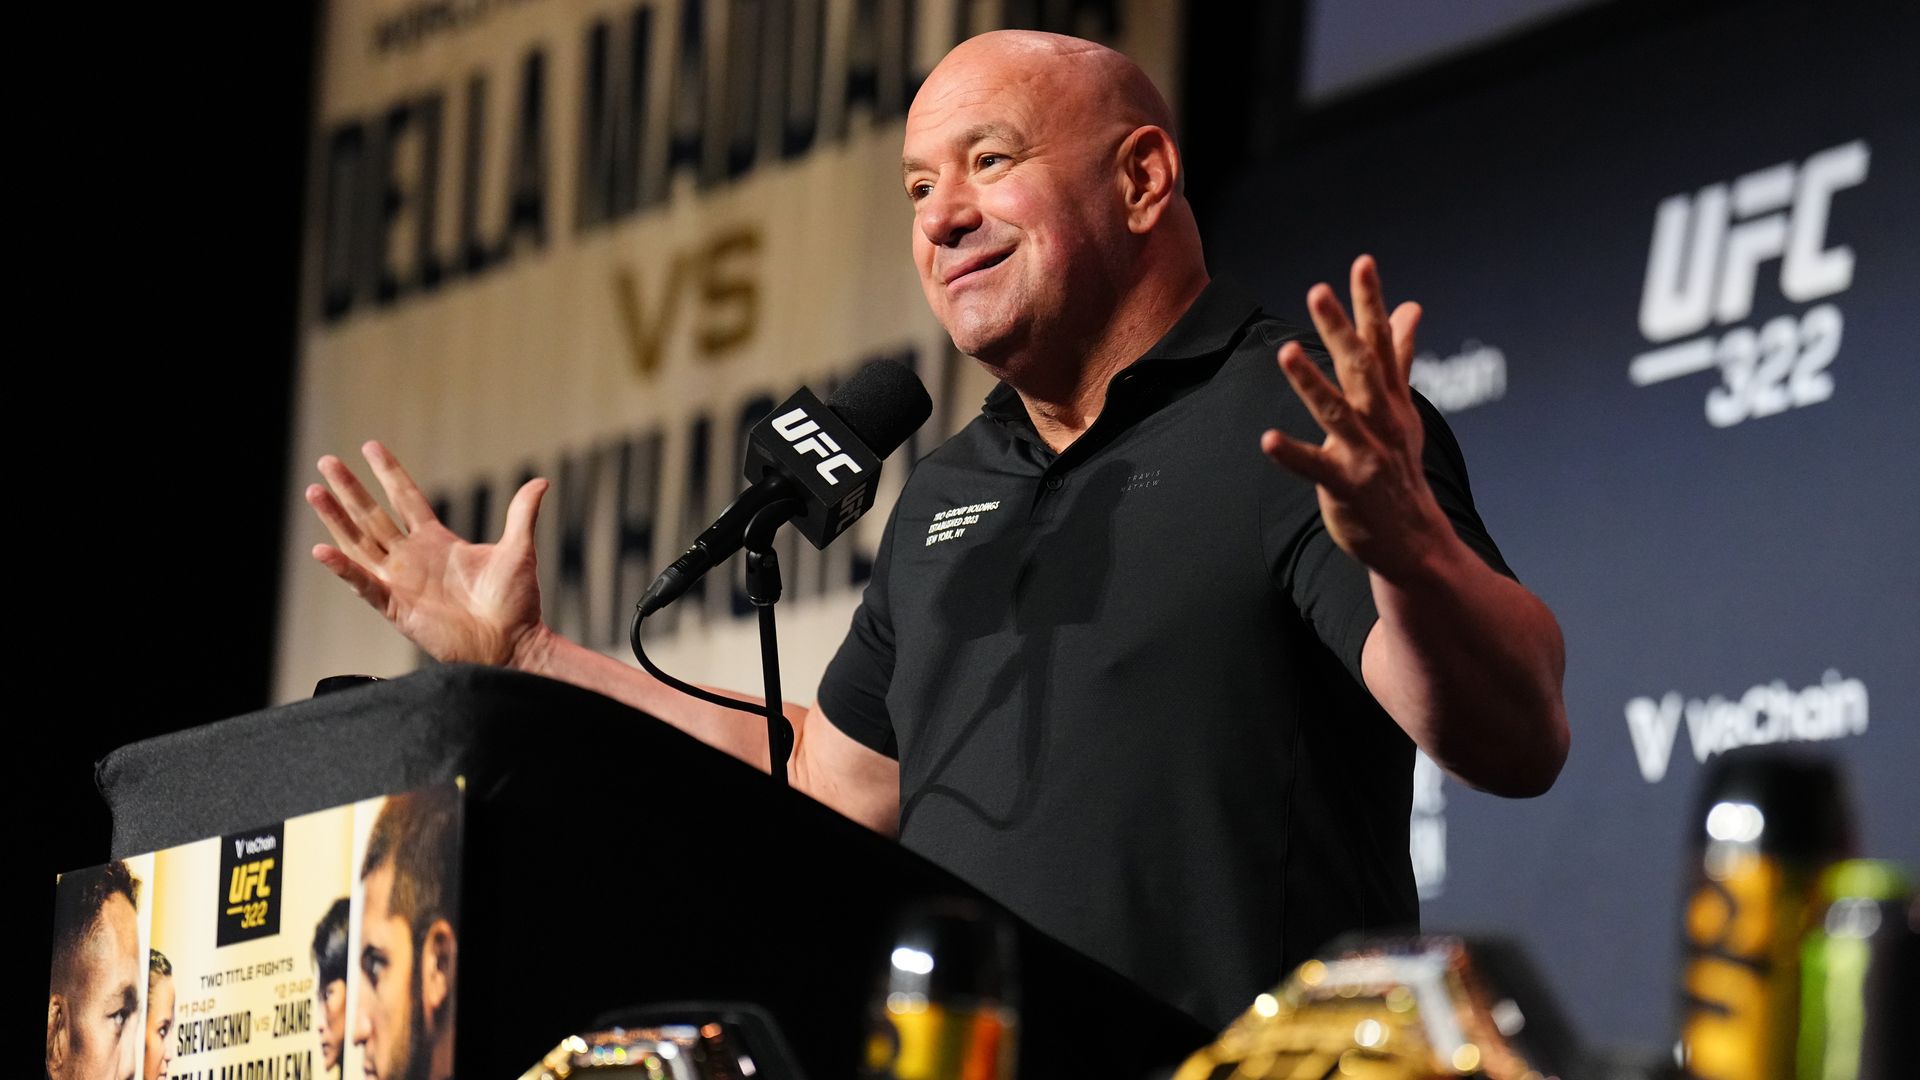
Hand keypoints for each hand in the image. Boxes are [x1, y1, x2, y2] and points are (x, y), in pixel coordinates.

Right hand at [306, 440, 550, 666]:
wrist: (514, 644)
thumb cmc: (517, 602)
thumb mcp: (518, 549)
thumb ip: (522, 513)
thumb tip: (541, 481)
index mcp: (438, 542)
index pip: (406, 498)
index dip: (389, 473)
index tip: (370, 446)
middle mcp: (414, 558)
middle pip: (372, 516)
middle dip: (349, 490)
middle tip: (326, 460)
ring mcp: (402, 582)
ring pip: (359, 544)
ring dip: (336, 520)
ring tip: (314, 491)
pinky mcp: (397, 608)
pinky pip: (364, 585)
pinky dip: (343, 570)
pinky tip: (322, 550)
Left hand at [1260, 255, 1451, 582]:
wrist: (1415, 538)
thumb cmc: (1400, 466)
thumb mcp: (1402, 407)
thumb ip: (1399, 356)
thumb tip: (1411, 308)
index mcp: (1391, 399)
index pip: (1381, 342)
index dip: (1371, 302)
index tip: (1362, 263)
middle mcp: (1381, 421)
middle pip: (1360, 368)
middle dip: (1340, 329)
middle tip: (1318, 292)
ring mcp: (1365, 453)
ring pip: (1337, 413)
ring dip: (1312, 383)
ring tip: (1287, 353)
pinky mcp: (1346, 486)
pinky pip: (1316, 468)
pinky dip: (1293, 455)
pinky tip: (1268, 441)